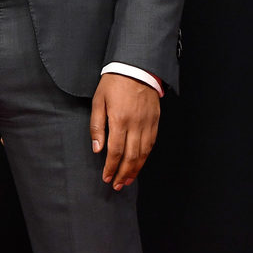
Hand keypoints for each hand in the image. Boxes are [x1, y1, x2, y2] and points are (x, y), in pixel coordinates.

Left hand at [89, 74, 160, 189]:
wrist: (136, 67)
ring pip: (143, 153)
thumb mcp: (98, 101)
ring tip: (127, 180)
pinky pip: (151, 144)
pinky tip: (139, 164)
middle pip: (131, 157)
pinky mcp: (155, 121)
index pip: (116, 151)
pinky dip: (145, 157)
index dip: (111, 167)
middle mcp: (135, 124)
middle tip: (116, 185)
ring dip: (135, 170)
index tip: (106, 177)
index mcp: (119, 120)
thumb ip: (97, 126)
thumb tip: (98, 149)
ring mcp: (147, 123)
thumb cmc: (114, 83)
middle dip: (123, 174)